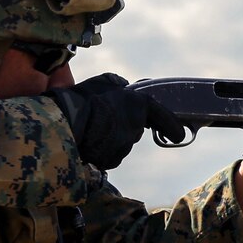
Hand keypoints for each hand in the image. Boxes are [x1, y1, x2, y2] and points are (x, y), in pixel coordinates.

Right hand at [50, 73, 184, 169]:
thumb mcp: (103, 82)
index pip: (163, 117)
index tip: (179, 135)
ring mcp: (123, 146)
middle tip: (102, 119)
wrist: (63, 122)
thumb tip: (122, 87)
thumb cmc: (82, 99)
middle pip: (133, 130)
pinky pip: (108, 155)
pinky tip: (86, 141)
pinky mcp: (110, 160)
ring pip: (120, 143)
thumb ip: (118, 86)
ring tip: (88, 129)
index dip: (172, 126)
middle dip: (122, 126)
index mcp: (138, 105)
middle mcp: (134, 126)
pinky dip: (100, 150)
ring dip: (109, 138)